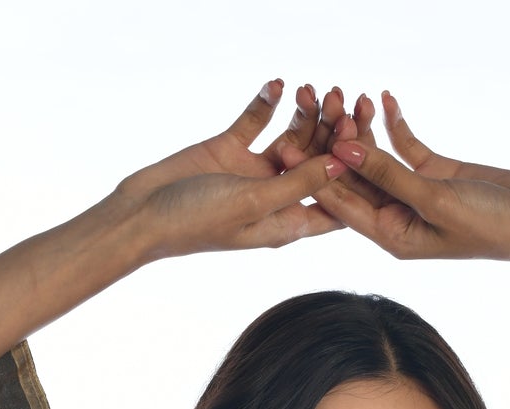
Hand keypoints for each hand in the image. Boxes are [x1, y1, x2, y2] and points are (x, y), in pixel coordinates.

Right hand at [114, 79, 351, 257]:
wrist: (142, 213)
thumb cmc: (197, 221)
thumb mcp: (254, 202)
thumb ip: (297, 183)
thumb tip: (341, 164)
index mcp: (288, 223)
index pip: (336, 200)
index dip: (354, 172)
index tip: (367, 139)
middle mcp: (276, 197)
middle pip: (318, 162)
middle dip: (333, 131)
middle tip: (343, 98)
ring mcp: (254, 172)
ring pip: (292, 137)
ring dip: (304, 113)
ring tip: (308, 88)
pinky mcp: (231, 149)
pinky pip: (257, 121)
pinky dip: (268, 103)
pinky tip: (277, 84)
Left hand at [318, 90, 509, 264]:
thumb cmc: (490, 225)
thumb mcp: (433, 199)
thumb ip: (389, 175)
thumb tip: (342, 151)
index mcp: (390, 237)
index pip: (340, 204)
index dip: (312, 175)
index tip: (284, 145)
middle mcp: (396, 217)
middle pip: (353, 178)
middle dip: (331, 142)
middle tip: (308, 104)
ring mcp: (414, 195)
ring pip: (375, 158)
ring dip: (360, 128)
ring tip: (343, 93)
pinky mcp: (434, 174)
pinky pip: (404, 147)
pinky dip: (393, 125)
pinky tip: (382, 98)